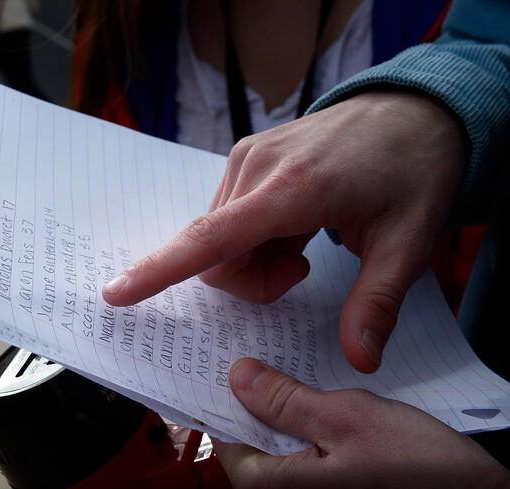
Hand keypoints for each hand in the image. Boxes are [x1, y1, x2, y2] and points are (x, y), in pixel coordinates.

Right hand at [103, 90, 466, 372]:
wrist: (412, 108)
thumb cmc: (414, 168)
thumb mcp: (409, 239)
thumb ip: (377, 301)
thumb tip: (361, 356)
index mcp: (293, 190)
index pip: (210, 237)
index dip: (160, 270)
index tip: (116, 293)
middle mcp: (256, 169)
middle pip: (216, 256)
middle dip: (252, 281)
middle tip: (304, 270)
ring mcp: (247, 160)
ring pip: (219, 239)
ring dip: (253, 259)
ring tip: (306, 243)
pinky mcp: (247, 158)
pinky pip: (227, 217)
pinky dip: (252, 237)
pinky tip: (293, 224)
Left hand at [212, 357, 509, 488]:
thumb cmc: (419, 471)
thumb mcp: (345, 419)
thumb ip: (284, 400)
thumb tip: (239, 376)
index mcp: (277, 487)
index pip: (226, 436)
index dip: (225, 395)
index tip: (225, 360)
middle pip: (250, 439)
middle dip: (252, 397)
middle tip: (256, 354)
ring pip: (276, 442)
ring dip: (278, 407)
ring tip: (282, 368)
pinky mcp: (329, 487)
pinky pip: (300, 451)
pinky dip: (300, 422)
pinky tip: (309, 395)